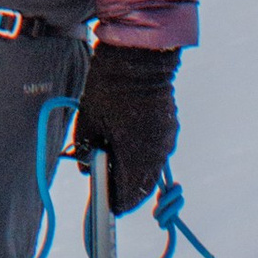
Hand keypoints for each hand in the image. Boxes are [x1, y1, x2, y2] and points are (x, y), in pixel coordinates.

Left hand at [73, 41, 179, 218]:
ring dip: (133, 169)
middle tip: (105, 181)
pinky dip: (142, 154)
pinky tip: (125, 141)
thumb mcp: (89, 121)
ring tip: (112, 158)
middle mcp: (157, 154)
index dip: (114, 202)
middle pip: (142, 186)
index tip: (102, 202)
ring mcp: (167, 140)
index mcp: (137, 157)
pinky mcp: (169, 126)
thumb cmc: (109, 88)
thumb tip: (88, 167)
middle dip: (123, 187)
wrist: (138, 55)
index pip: (128, 196)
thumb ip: (87, 149)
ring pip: (151, 169)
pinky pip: (156, 151)